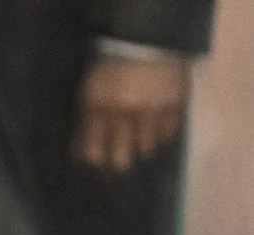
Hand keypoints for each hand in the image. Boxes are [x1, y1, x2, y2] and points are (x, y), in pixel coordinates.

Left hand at [77, 55, 188, 172]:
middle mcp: (123, 114)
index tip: (100, 167)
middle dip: (119, 166)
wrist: (147, 41)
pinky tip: (158, 126)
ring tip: (140, 137)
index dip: (97, 164)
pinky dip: (163, 135)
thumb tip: (87, 157)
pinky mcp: (174, 105)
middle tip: (120, 166)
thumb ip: (89, 122)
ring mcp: (151, 111)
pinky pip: (168, 135)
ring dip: (142, 147)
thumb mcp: (91, 92)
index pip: (93, 153)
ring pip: (146, 149)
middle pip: (121, 160)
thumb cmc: (113, 68)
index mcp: (98, 109)